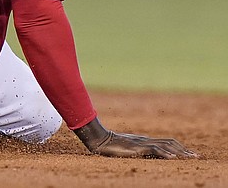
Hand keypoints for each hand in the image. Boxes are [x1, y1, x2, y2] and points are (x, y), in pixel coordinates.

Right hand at [74, 118, 196, 158]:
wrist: (99, 139)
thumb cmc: (110, 144)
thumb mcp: (127, 147)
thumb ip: (138, 149)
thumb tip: (148, 154)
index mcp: (145, 140)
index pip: (168, 141)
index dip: (180, 147)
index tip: (190, 154)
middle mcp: (146, 140)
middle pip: (171, 143)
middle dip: (185, 150)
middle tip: (197, 157)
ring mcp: (142, 143)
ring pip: (166, 145)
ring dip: (180, 152)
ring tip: (190, 158)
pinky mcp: (137, 147)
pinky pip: (154, 149)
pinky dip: (165, 154)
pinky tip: (173, 158)